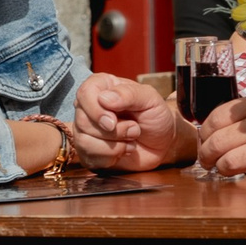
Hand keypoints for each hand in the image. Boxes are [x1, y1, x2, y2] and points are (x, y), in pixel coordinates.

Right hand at [70, 73, 195, 171]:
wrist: (163, 142)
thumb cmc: (155, 115)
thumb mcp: (150, 99)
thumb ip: (129, 94)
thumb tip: (103, 99)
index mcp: (101, 86)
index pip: (84, 94)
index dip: (96, 110)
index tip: (113, 121)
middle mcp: (89, 106)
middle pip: (82, 120)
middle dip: (113, 132)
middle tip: (134, 130)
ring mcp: (86, 130)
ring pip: (83, 141)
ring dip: (113, 146)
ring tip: (131, 139)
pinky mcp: (88, 151)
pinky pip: (88, 157)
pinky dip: (111, 157)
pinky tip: (123, 150)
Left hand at [196, 93, 245, 178]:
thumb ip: (241, 112)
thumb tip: (211, 133)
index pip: (216, 120)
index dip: (203, 135)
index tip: (203, 142)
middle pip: (218, 142)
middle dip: (205, 156)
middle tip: (206, 161)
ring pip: (232, 161)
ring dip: (223, 168)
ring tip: (224, 167)